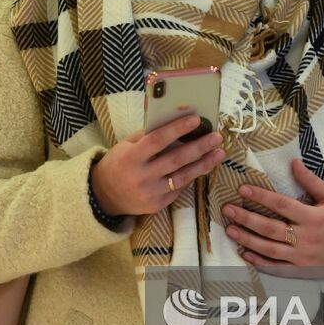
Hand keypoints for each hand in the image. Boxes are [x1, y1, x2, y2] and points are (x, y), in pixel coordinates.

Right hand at [90, 114, 225, 217]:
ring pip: (183, 176)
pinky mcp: (158, 205)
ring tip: (219, 153)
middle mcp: (142, 176)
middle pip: (176, 159)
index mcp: (132, 157)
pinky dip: (191, 176)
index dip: (178, 129)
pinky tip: (203, 166)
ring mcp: (151, 192)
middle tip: (216, 137)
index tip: (196, 119)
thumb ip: (147, 136)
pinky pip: (179, 188)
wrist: (105, 195)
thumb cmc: (118, 163)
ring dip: (204, 164)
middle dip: (199, 147)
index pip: (158, 140)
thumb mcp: (126, 146)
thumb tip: (174, 121)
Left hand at [224, 158, 323, 278]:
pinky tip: (245, 253)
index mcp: (314, 218)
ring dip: (247, 239)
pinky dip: (259, 261)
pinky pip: (276, 266)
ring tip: (230, 229)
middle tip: (228, 209)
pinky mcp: (300, 269)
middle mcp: (306, 238)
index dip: (261, 197)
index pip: (282, 205)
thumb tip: (293, 162)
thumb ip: (312, 182)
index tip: (243, 189)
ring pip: (269, 249)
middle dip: (246, 218)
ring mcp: (302, 256)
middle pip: (270, 228)